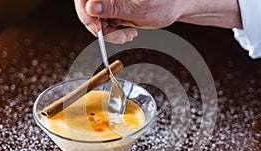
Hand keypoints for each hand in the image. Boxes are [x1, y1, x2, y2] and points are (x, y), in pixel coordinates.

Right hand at [74, 0, 241, 43]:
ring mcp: (111, 0)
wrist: (174, 6)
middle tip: (119, 37)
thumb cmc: (164, 4)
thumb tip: (92, 7)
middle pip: (89, 10)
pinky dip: (114, 32)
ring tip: (128, 35)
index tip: (97, 29)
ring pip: (97, 19)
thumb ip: (114, 9)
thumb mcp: (139, 11)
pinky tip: (127, 32)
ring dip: (110, 32)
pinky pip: (105, 22)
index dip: (86, 13)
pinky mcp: (114, 7)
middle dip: (101, 28)